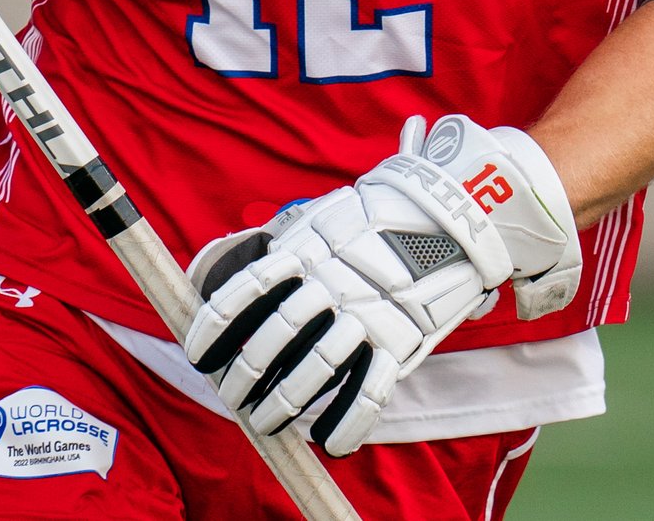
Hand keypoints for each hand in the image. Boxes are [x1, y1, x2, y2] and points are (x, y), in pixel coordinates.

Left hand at [182, 114, 579, 454]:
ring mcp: (368, 313)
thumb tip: (216, 274)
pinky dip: (344, 424)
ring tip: (264, 424)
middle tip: (231, 398)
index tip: (198, 357)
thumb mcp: (320, 220)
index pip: (244, 291)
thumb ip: (276, 248)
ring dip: (282, 406)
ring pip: (313, 370)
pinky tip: (325, 440)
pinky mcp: (403, 339)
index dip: (215, 329)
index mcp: (306, 249)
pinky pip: (367, 393)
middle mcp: (331, 282)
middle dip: (243, 377)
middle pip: (273, 339)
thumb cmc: (376, 219)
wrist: (454, 213)